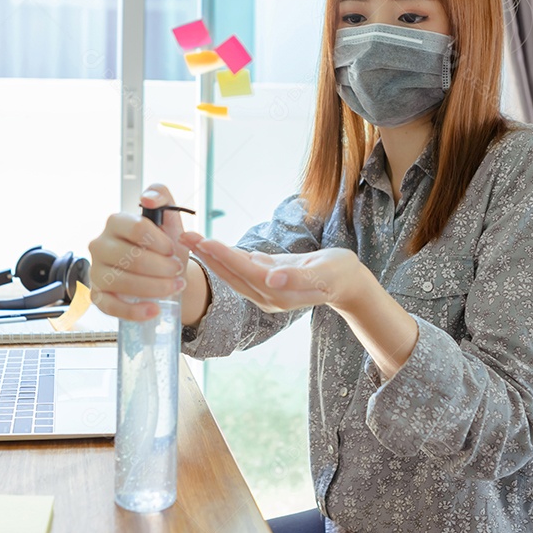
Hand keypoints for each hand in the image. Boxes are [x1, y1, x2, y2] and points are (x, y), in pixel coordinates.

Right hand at [87, 183, 189, 321]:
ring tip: (174, 287)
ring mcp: (96, 271)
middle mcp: (100, 245)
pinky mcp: (98, 296)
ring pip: (123, 282)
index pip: (136, 228)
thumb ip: (161, 196)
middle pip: (131, 258)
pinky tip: (153, 310)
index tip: (172, 249)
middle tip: (177, 271)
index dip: (159, 241)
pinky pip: (111, 306)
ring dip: (154, 288)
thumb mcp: (168, 218)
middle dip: (162, 267)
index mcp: (115, 222)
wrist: (164, 273)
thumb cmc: (164, 245)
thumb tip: (148, 198)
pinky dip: (134, 311)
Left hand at [179, 232, 367, 313]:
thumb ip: (298, 276)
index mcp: (280, 292)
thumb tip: (273, 278)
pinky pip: (239, 271)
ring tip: (191, 239)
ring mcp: (264, 292)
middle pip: (232, 275)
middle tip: (185, 237)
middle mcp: (267, 296)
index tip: (206, 242)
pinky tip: (209, 248)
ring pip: (232, 273)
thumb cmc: (339, 273)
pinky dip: (223, 258)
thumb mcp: (325, 272)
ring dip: (211, 256)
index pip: (247, 272)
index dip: (226, 257)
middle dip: (209, 256)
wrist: (346, 283)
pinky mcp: (264, 284)